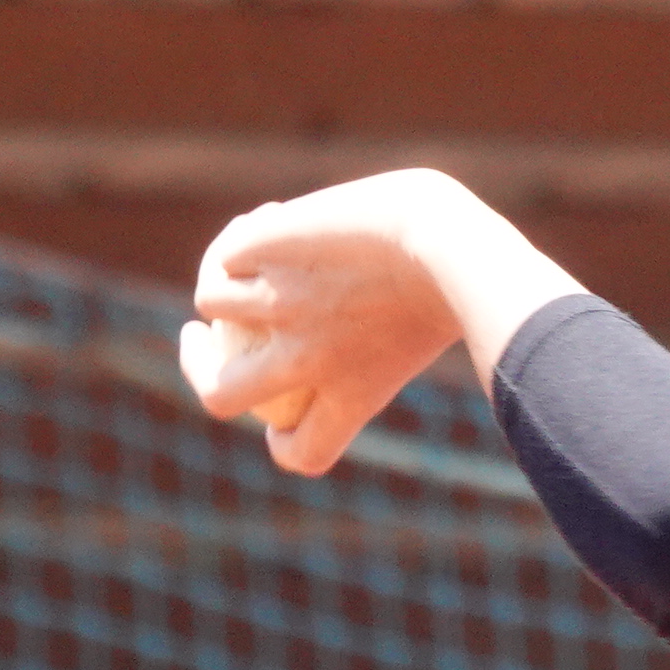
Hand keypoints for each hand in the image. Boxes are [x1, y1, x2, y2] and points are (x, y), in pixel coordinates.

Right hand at [180, 170, 481, 477]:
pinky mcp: (264, 253)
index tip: (278, 416)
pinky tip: (270, 217)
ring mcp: (278, 307)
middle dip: (198, 369)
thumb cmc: (471, 276)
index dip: (281, 441)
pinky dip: (241, 236)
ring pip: (211, 304)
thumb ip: (412, 325)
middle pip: (218, 395)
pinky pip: (226, 252)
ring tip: (247, 255)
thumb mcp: (446, 316)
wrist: (450, 242)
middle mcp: (304, 362)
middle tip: (202, 338)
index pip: (300, 453)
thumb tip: (421, 303)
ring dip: (222, 281)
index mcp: (351, 395)